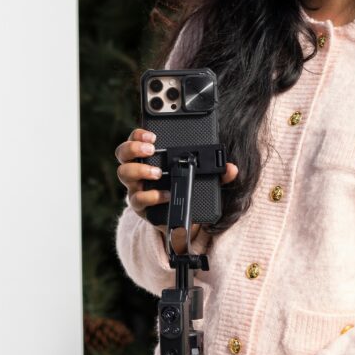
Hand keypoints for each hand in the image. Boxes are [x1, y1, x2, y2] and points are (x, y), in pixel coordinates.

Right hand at [115, 125, 238, 252]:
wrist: (182, 221)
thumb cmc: (188, 192)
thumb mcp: (204, 180)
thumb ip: (217, 173)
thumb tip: (231, 169)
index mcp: (150, 158)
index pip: (135, 139)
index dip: (139, 133)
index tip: (153, 134)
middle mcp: (138, 171)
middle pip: (122, 153)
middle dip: (134, 147)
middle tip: (151, 149)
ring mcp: (137, 188)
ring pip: (124, 174)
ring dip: (140, 170)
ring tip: (158, 173)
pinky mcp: (140, 206)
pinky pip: (138, 199)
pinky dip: (151, 196)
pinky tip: (165, 195)